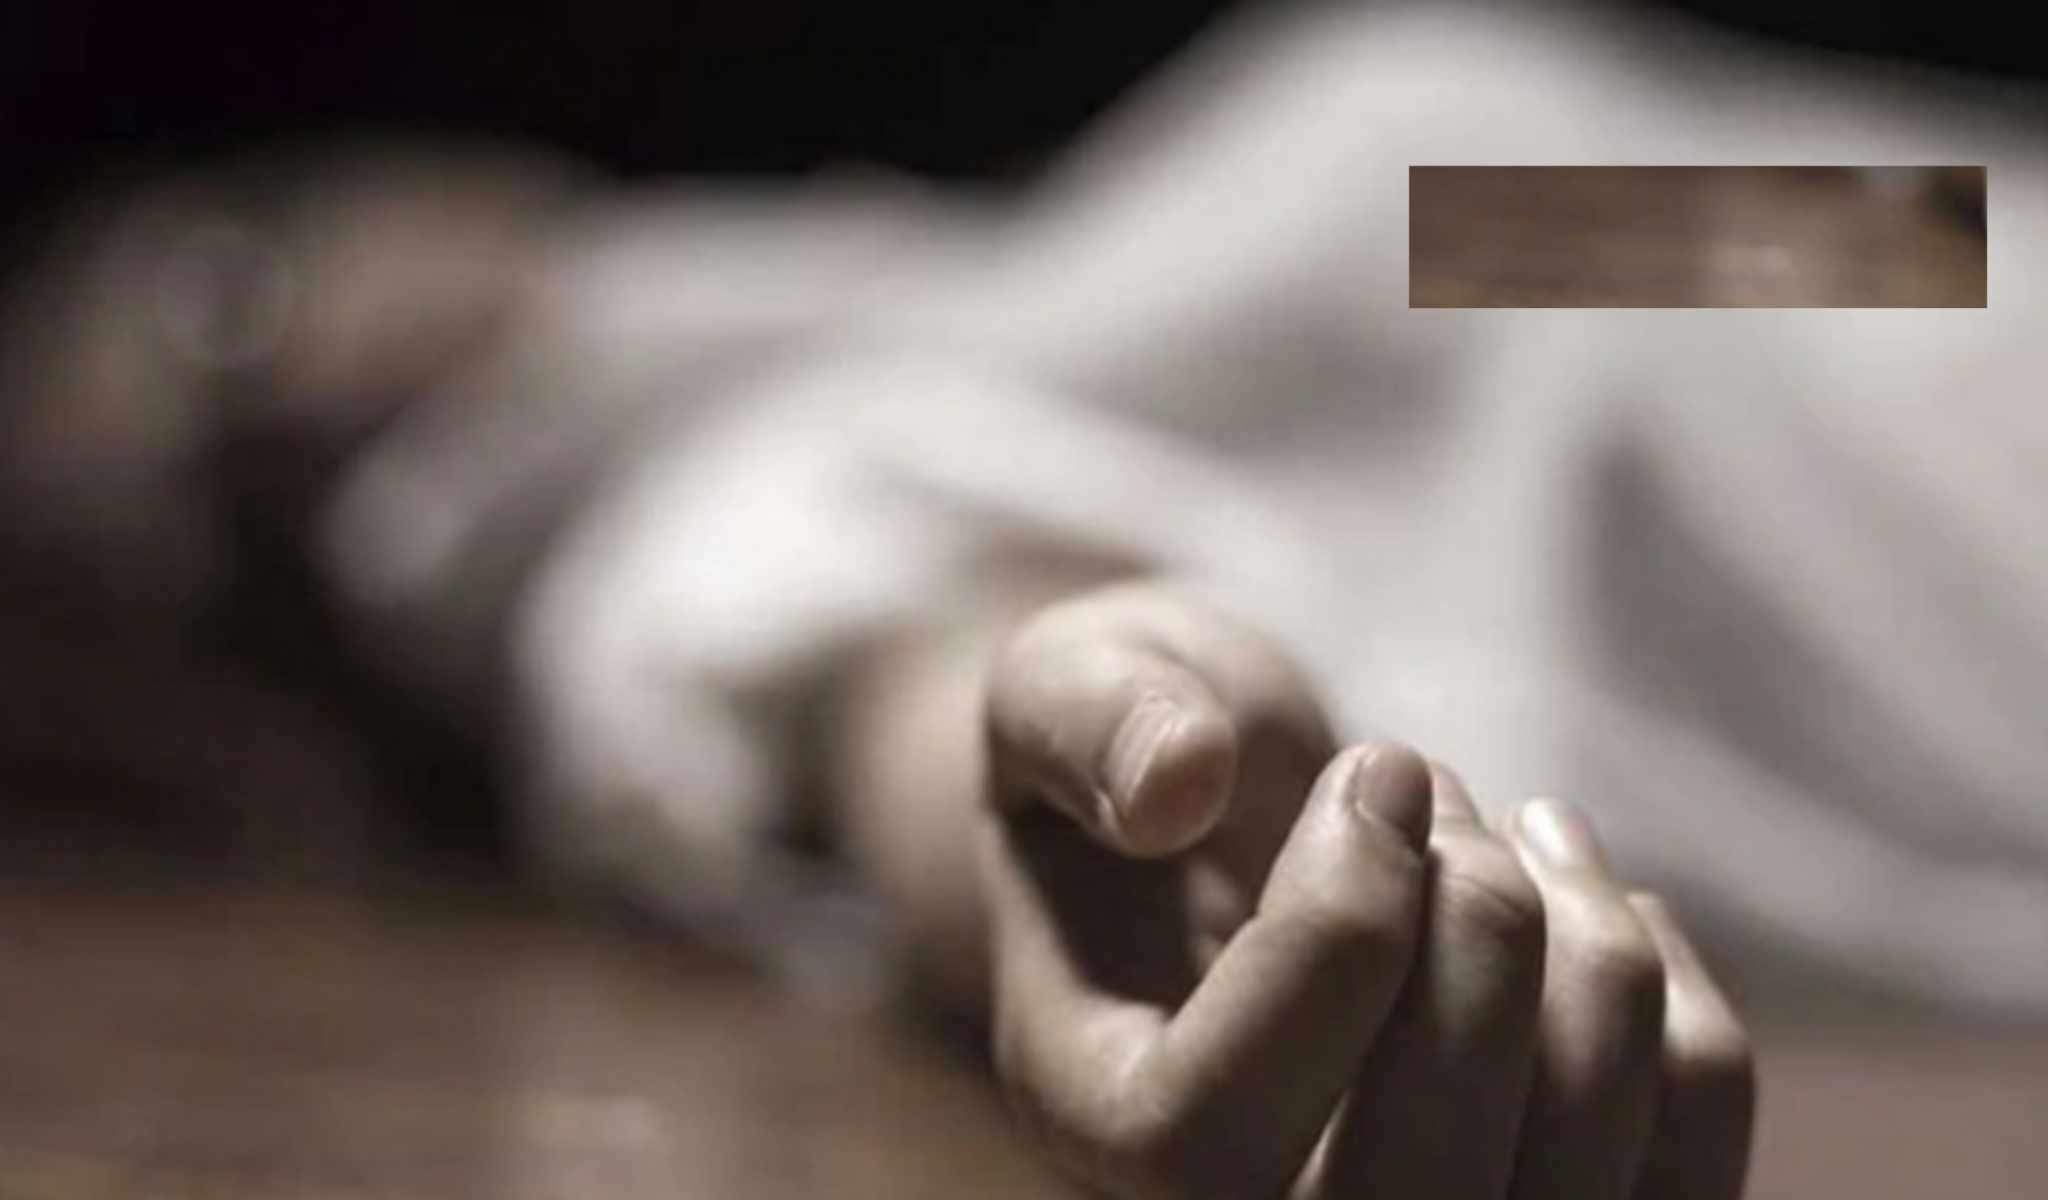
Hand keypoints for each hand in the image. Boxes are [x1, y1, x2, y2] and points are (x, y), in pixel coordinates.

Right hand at [977, 582, 1753, 1197]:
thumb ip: (1085, 719)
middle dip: (1479, 940)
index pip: (1202, 1143)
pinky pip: (1680, 1179)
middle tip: (1439, 783)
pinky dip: (1680, 1022)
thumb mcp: (1062, 693)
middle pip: (1407, 1198)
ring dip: (1593, 956)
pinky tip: (1594, 912)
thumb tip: (1177, 784)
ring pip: (1568, 1194)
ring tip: (1515, 829)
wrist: (1205, 839)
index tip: (1381, 766)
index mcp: (1094, 1130)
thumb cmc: (1130, 762)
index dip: (1331, 943)